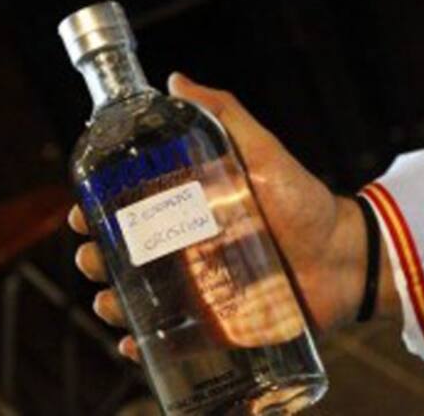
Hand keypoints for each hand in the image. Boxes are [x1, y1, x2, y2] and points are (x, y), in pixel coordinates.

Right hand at [69, 72, 395, 360]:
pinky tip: (134, 343)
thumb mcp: (264, 152)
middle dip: (98, 257)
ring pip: (142, 298)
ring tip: (108, 301)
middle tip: (92, 256)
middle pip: (128, 256)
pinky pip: (175, 337)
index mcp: (193, 209)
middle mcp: (191, 249)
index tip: (79, 209)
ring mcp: (203, 289)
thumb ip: (225, 116)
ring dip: (114, 302)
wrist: (344, 254)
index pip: (132, 209)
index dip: (99, 209)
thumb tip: (176, 79)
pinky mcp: (219, 323)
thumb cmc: (305, 201)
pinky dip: (148, 344)